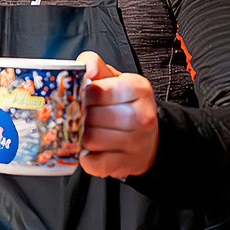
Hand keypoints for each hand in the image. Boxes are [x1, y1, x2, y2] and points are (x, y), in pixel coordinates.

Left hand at [77, 50, 159, 178]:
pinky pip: (92, 162)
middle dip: (81, 116)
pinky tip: (90, 149)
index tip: (84, 97)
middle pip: (92, 117)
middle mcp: (142, 116)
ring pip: (91, 139)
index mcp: (139, 88)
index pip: (96, 91)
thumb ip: (94, 65)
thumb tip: (85, 67)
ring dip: (82, 136)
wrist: (148, 138)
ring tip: (87, 131)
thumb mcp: (113, 78)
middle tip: (83, 116)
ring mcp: (136, 143)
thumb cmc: (124, 104)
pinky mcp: (125, 164)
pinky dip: (85, 157)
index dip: (83, 95)